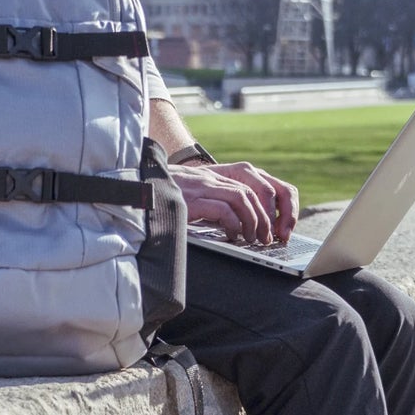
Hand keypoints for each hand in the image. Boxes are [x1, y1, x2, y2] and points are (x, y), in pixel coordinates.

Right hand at [170, 161, 298, 245]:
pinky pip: (222, 208)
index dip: (270, 205)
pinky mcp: (191, 199)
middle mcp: (212, 176)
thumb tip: (239, 227)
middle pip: (255, 189)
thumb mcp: (195, 198)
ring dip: (253, 220)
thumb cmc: (166, 198)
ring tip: (253, 239)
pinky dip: (233, 224)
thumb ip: (216, 204)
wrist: (138, 190)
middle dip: (267, 216)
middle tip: (267, 238)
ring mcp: (202, 185)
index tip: (276, 226)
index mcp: (216, 176)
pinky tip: (232, 236)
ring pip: (243, 196)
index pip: (255, 182)